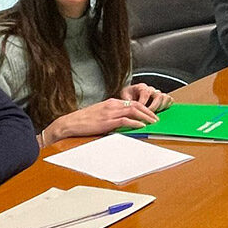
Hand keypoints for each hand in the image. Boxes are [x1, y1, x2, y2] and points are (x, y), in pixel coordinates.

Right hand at [43, 98, 157, 143]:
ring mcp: (110, 112)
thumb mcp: (100, 113)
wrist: (70, 123)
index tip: (151, 113)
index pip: (132, 102)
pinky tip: (142, 126)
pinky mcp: (107, 121)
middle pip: (136, 104)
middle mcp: (112, 105)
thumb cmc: (83, 120)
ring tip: (153, 122)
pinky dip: (136, 122)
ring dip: (145, 116)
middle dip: (148, 111)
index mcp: (111, 102)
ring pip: (133, 110)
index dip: (144, 107)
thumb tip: (123, 120)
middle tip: (157, 118)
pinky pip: (125, 120)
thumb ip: (112, 114)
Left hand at [121, 82, 173, 111]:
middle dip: (154, 107)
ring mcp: (158, 93)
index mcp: (142, 87)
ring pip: (165, 97)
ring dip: (160, 107)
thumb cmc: (128, 95)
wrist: (131, 95)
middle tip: (148, 115)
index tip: (140, 111)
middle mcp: (151, 89)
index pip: (146, 93)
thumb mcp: (124, 96)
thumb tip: (128, 107)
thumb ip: (126, 100)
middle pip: (158, 95)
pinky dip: (166, 106)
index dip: (144, 103)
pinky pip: (169, 100)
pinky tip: (159, 112)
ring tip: (154, 114)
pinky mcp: (163, 98)